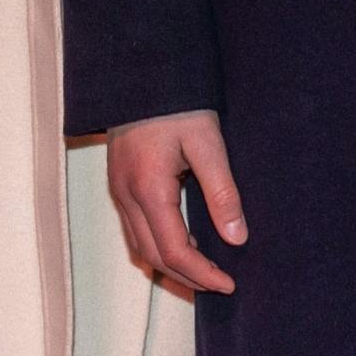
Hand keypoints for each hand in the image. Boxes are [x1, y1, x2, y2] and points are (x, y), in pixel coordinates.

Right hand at [106, 109, 245, 295]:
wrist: (142, 71)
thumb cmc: (177, 103)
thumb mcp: (207, 143)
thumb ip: (222, 192)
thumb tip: (237, 238)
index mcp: (149, 189)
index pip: (174, 250)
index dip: (202, 274)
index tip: (229, 284)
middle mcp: (126, 196)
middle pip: (153, 257)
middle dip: (187, 277)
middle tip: (220, 284)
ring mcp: (118, 190)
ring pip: (140, 247)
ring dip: (170, 265)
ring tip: (204, 271)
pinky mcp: (119, 183)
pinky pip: (135, 229)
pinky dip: (158, 246)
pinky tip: (183, 241)